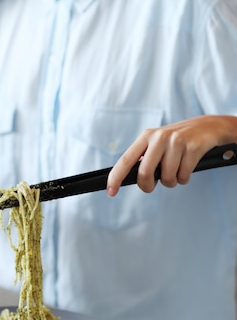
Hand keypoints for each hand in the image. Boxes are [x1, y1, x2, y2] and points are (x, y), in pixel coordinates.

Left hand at [106, 115, 236, 195]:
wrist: (208, 127)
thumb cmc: (178, 140)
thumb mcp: (157, 143)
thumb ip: (144, 158)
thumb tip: (128, 178)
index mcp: (146, 136)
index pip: (126, 159)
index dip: (116, 177)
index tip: (110, 192)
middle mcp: (159, 137)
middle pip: (145, 173)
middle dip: (148, 186)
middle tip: (154, 185)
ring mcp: (176, 142)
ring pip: (166, 178)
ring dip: (171, 182)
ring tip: (176, 170)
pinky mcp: (192, 148)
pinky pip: (183, 177)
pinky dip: (184, 178)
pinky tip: (187, 166)